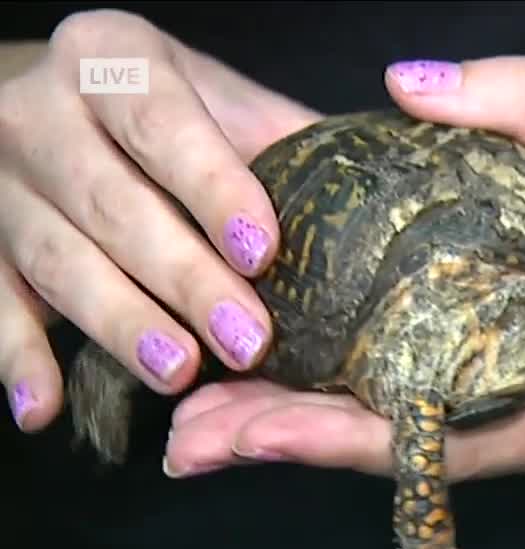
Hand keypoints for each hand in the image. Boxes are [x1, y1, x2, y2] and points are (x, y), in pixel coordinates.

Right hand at [0, 9, 319, 432]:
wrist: (52, 105)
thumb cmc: (168, 110)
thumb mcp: (224, 102)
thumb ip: (287, 142)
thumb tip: (383, 192)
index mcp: (112, 61)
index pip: (163, 124)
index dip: (212, 188)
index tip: (262, 250)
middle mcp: (39, 111)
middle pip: (111, 204)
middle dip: (183, 279)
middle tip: (246, 342)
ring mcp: (0, 182)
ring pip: (55, 259)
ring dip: (118, 323)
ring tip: (178, 374)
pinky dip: (16, 358)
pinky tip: (44, 408)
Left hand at [164, 56, 524, 487]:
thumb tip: (405, 82)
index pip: (448, 435)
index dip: (341, 438)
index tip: (242, 429)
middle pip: (421, 455)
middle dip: (303, 445)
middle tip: (192, 436)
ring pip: (436, 442)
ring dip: (336, 426)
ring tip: (228, 407)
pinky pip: (463, 412)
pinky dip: (387, 400)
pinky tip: (323, 373)